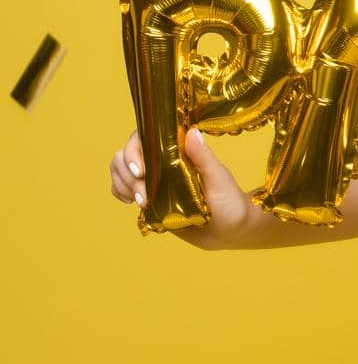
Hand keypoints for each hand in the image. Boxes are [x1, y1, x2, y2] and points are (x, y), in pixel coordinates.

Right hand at [109, 127, 257, 247]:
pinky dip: (120, 193)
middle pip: (125, 154)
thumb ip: (204, 158)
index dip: (134, 150)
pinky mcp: (149, 198)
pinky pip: (122, 190)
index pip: (146, 137)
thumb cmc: (230, 202)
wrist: (230, 230)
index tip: (140, 171)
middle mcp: (163, 162)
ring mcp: (153, 180)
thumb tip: (192, 132)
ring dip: (123, 184)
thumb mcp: (219, 179)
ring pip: (120, 171)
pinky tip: (132, 202)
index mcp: (179, 151)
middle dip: (127, 174)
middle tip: (144, 196)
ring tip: (143, 203)